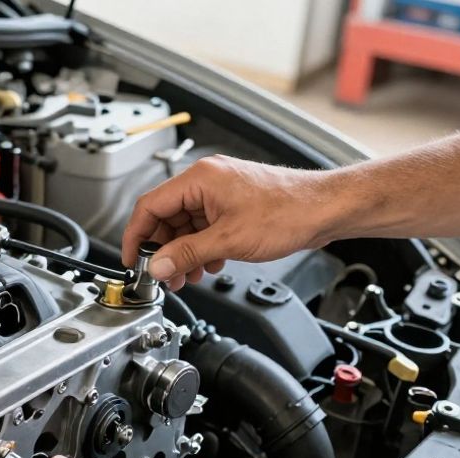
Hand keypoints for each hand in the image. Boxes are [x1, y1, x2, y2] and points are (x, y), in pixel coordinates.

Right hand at [122, 156, 341, 289]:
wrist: (325, 210)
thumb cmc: (288, 212)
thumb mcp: (228, 241)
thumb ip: (186, 254)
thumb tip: (157, 266)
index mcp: (199, 179)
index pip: (149, 206)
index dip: (136, 236)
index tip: (133, 260)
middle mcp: (207, 181)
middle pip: (166, 217)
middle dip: (163, 250)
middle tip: (164, 275)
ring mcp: (220, 192)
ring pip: (185, 225)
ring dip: (183, 253)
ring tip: (186, 276)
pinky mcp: (233, 204)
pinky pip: (204, 227)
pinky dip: (201, 248)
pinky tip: (208, 265)